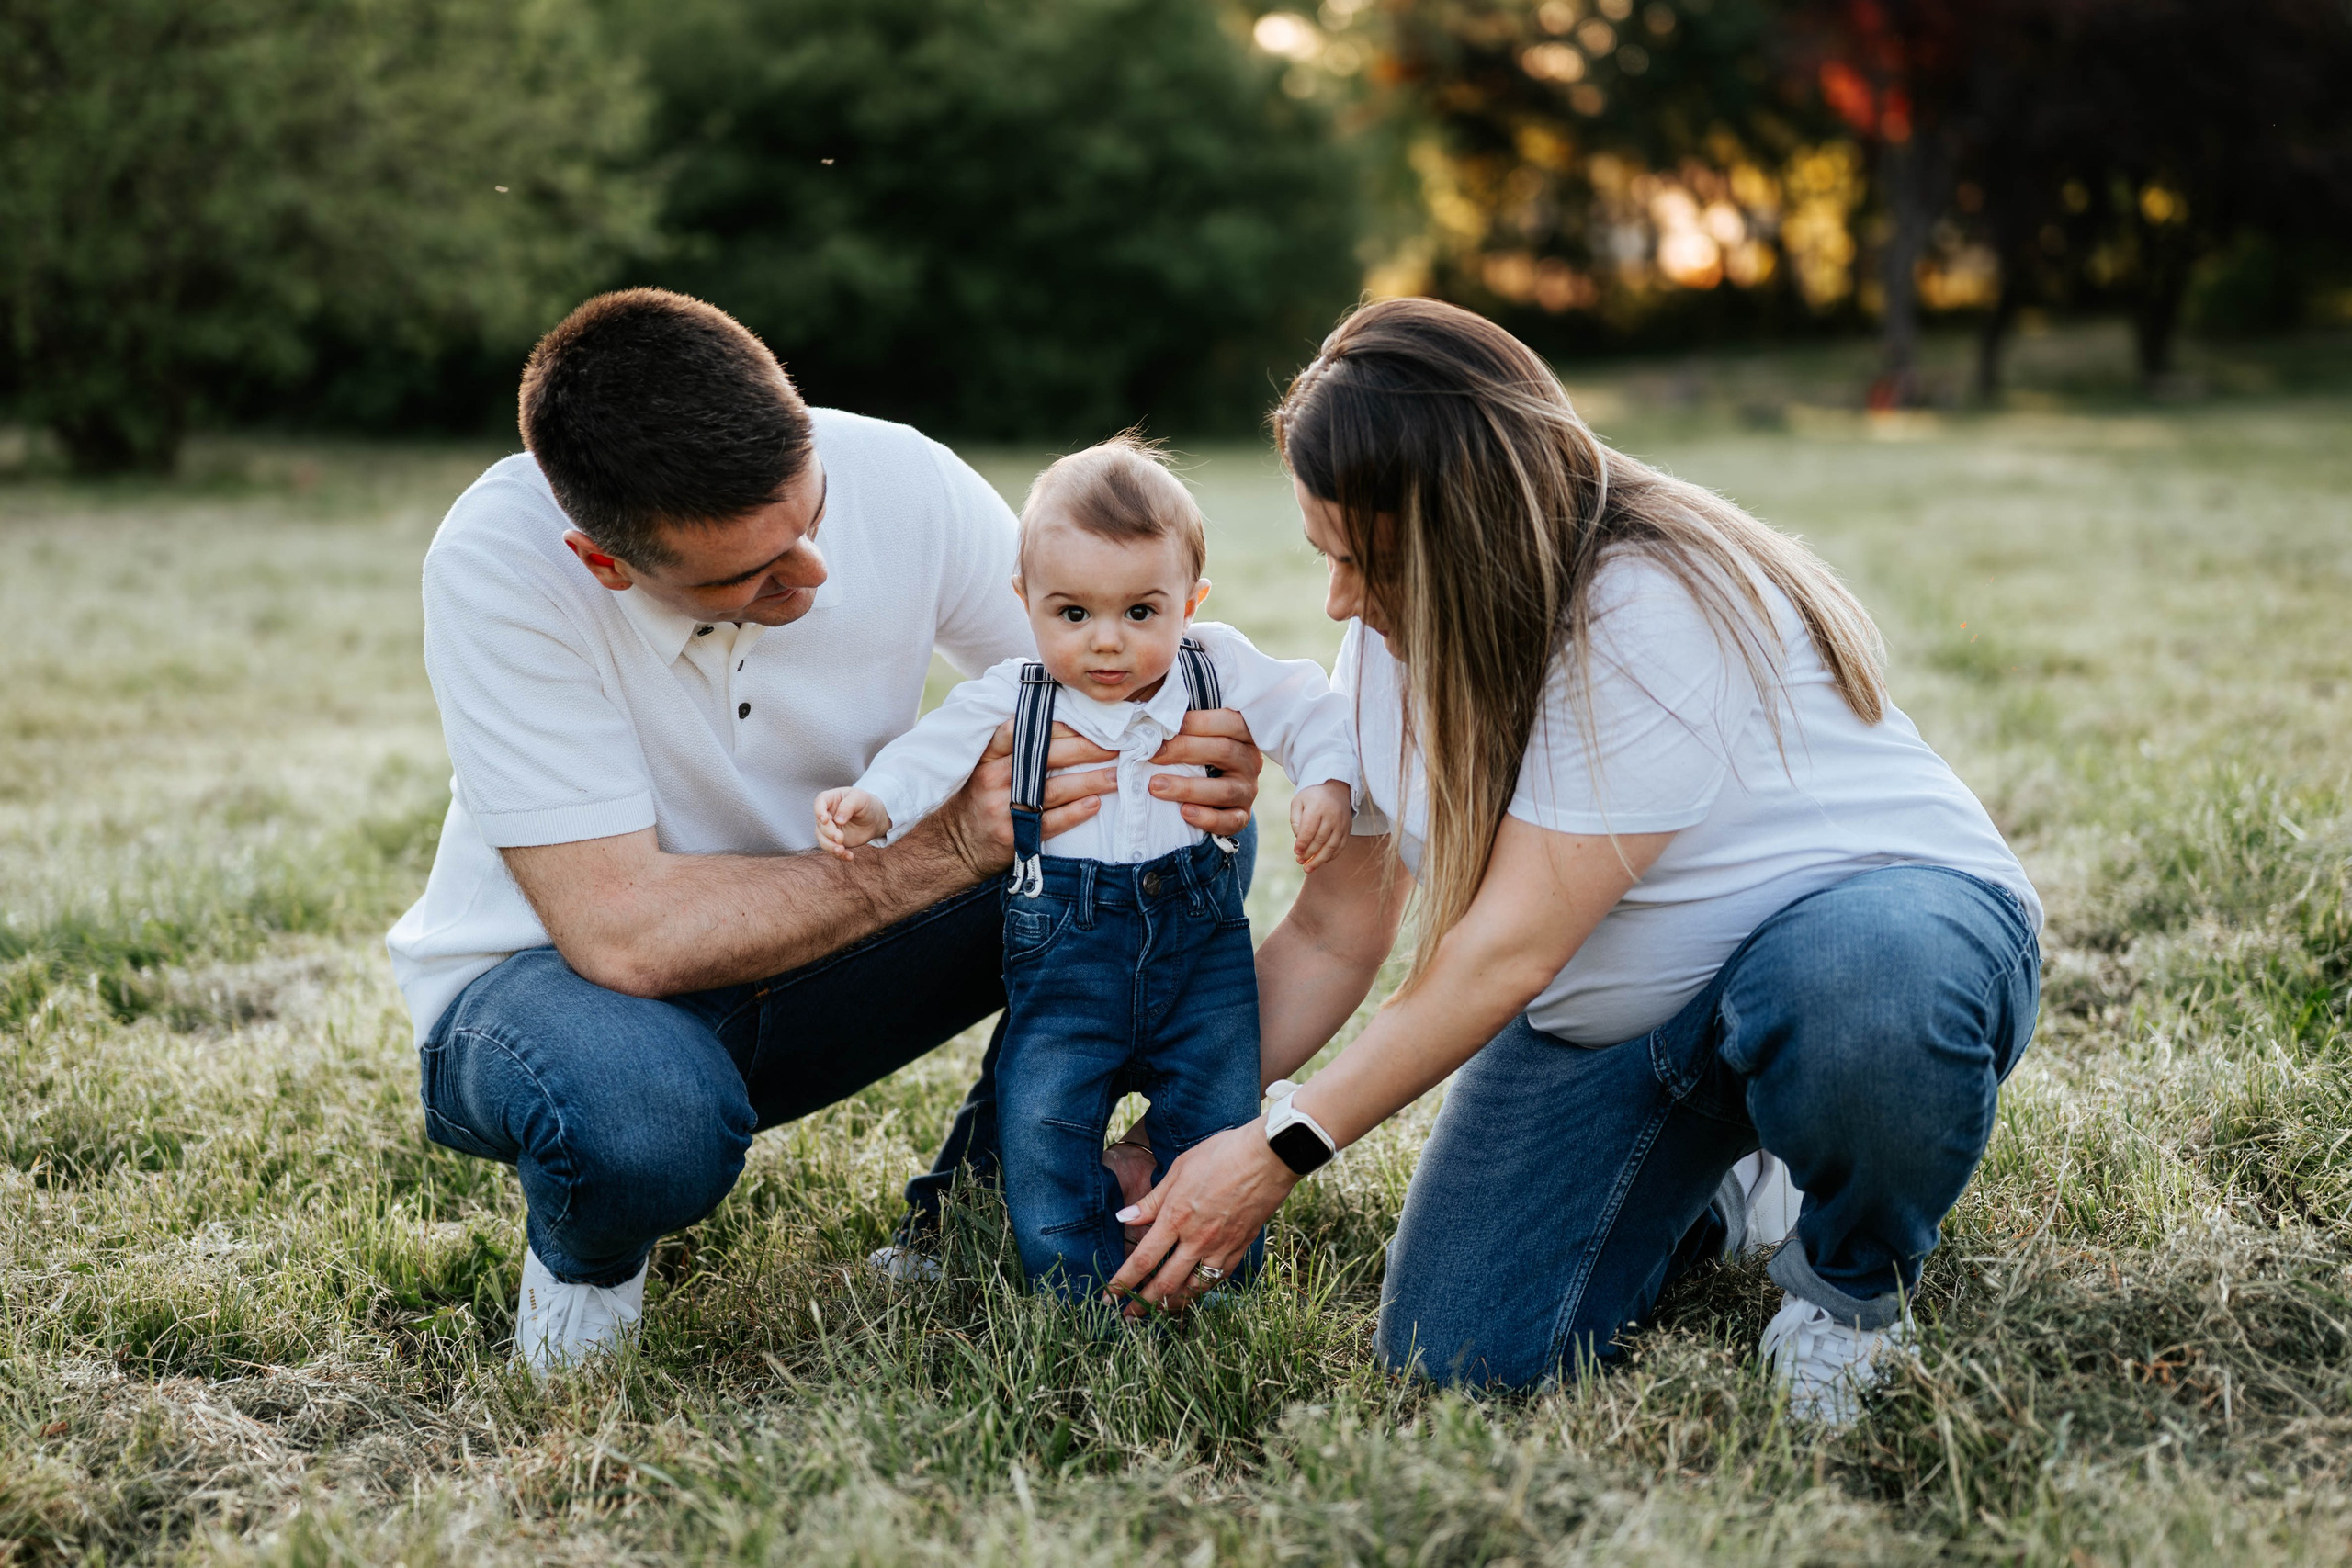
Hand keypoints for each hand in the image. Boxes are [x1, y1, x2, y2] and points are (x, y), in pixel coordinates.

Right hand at [814, 787, 891, 860]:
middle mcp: (826, 814)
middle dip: (829, 833)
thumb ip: (848, 806)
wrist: (875, 819)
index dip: (819, 811)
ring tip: (841, 851)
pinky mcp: (834, 841)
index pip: (820, 802)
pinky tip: (849, 856)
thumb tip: (838, 820)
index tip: (825, 820)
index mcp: (831, 799)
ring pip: (822, 839)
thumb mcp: (860, 799)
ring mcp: (829, 828)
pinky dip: (839, 855)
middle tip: (840, 838)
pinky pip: (832, 849)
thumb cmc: (866, 804)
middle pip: (821, 824)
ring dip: (830, 846)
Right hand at [936, 720, 1121, 878]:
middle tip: (1113, 746)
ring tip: (1115, 776)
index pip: (1022, 732)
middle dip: (1084, 749)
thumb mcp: (983, 768)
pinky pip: (1050, 822)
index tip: (1085, 721)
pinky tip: (1094, 805)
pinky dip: (1074, 813)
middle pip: (1045, 757)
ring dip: (1089, 782)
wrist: (954, 846)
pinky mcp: (1014, 836)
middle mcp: (994, 779)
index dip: (1056, 725)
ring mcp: (1004, 809)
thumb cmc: (979, 800)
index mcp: (988, 757)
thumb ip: (1012, 749)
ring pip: (1053, 790)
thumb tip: (1061, 727)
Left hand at [1104, 1121, 1298, 1313]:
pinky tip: (1192, 1292)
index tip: (1109, 1296)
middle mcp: (1196, 1239)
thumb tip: (1123, 1218)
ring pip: (1193, 1289)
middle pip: (1164, 1284)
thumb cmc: (1221, 1155)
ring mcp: (1220, 1247)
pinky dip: (1201, 1290)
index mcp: (1176, 1218)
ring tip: (1157, 1310)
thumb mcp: (1178, 1170)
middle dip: (1142, 1304)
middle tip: (1127, 1317)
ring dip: (1171, 1304)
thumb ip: (1151, 1200)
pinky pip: (1217, 1279)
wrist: (1268, 1157)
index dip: (1123, 1282)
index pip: (1142, 1260)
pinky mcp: (1240, 1248)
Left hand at [1147, 709, 1261, 838]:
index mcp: (1244, 734)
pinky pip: (1230, 821)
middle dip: (1184, 750)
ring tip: (1155, 786)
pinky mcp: (1242, 816)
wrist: (1215, 792)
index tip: (1161, 725)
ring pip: (1224, 790)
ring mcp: (1248, 790)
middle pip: (1224, 751)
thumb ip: (1181, 724)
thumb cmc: (1199, 752)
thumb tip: (1146, 715)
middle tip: (1152, 754)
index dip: (1196, 722)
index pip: (1228, 721)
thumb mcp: (1197, 734)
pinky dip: (1207, 818)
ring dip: (1187, 788)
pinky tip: (1184, 812)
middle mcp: (1250, 761)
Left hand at [1288, 781, 1353, 870]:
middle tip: (1299, 861)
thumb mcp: (1298, 802)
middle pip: (1320, 840)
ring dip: (1319, 860)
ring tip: (1308, 868)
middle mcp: (1332, 815)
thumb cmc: (1312, 797)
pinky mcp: (1348, 829)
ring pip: (1332, 846)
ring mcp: (1342, 823)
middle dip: (1309, 854)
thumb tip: (1299, 840)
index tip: (1296, 852)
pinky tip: (1320, 861)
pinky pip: (1340, 847)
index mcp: (1318, 807)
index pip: (1309, 829)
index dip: (1302, 843)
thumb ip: (1295, 820)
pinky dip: (1330, 857)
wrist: (1335, 789)